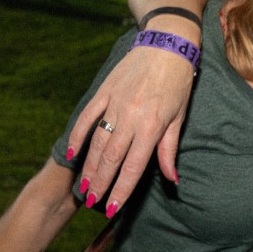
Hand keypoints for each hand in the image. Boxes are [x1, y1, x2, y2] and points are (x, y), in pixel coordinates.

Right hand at [65, 41, 198, 214]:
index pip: (133, 167)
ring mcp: (114, 104)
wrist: (168, 43)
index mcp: (151, 126)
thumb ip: (169, 149)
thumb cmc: (178, 81)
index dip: (121, 190)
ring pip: (97, 142)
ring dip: (89, 166)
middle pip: (111, 159)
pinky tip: (73, 153)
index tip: (111, 208)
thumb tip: (172, 179)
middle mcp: (130, 118)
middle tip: (92, 202)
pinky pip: (87, 117)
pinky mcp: (104, 91)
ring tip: (84, 186)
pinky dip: (78, 135)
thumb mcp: (179, 117)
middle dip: (101, 183)